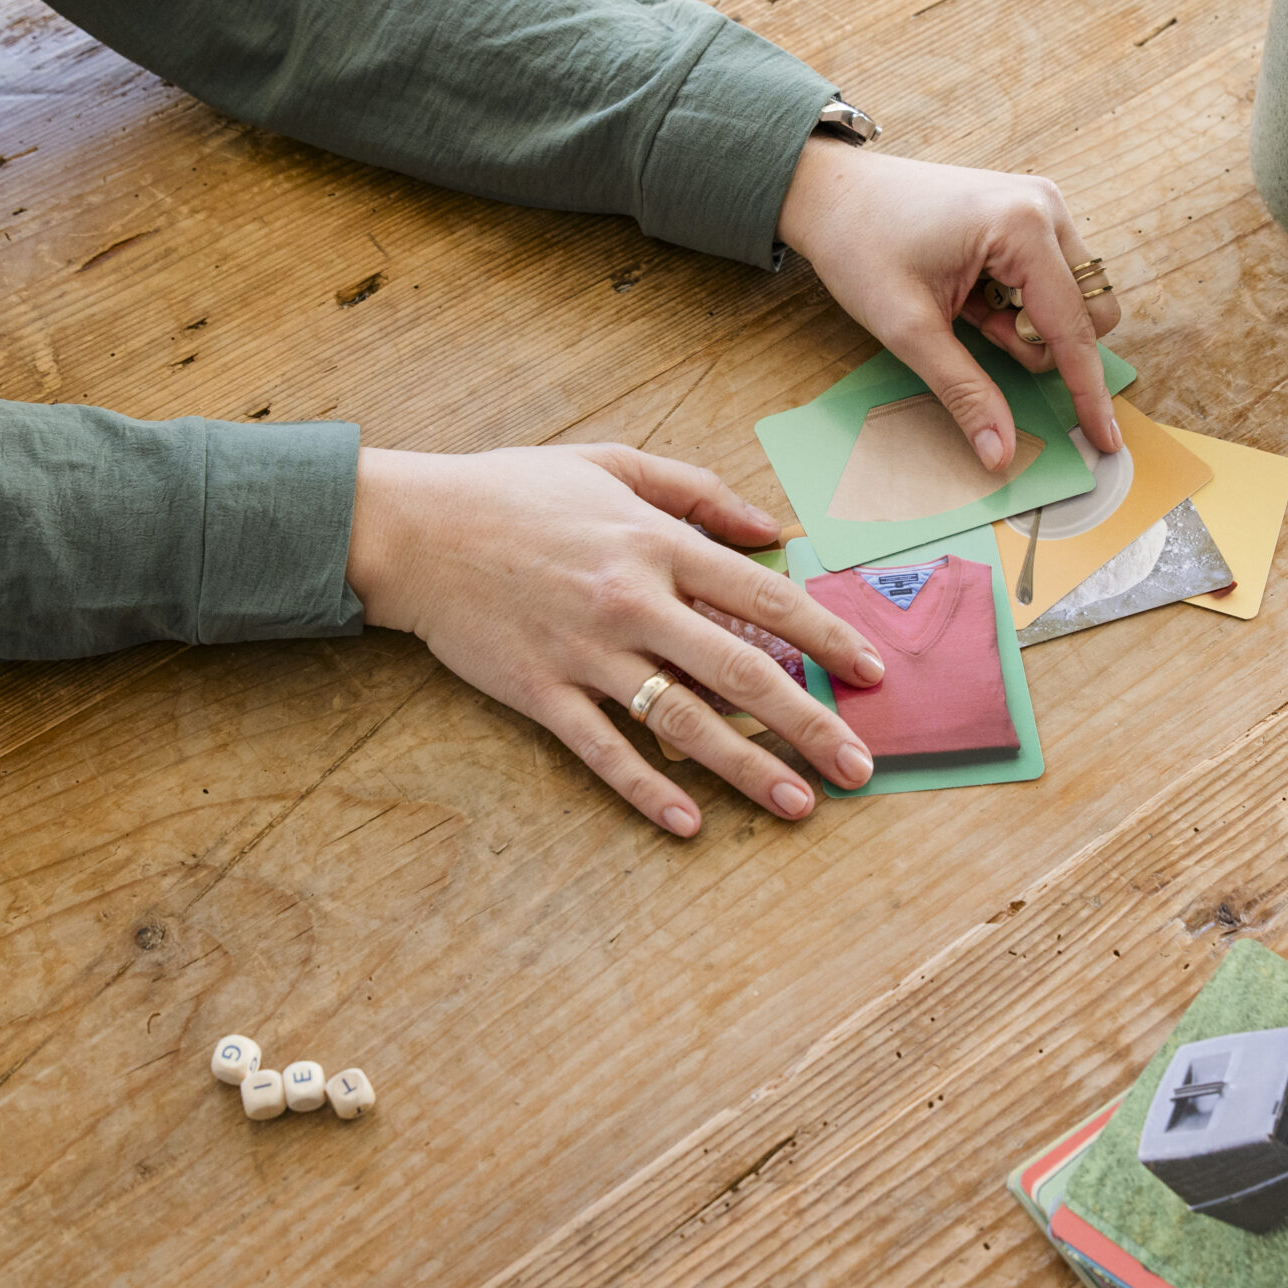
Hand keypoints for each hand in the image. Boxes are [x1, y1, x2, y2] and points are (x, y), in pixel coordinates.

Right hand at [343, 443, 882, 834]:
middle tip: (860, 767)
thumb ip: (698, 491)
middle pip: (741, 671)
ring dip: (747, 768)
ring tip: (800, 805)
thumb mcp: (614, 464)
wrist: (413, 527)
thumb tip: (771, 524)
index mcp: (657, 543)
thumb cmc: (516, 491)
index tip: (873, 673)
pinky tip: (688, 823)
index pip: (765, 596)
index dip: (828, 638)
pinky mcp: (540, 691)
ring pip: (683, 721)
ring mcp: (586, 651)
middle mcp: (632, 601)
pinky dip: (646, 788)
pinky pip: (603, 749)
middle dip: (811, 723)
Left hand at [777, 137, 1123, 469]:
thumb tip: (1000, 453)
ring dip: (1027, 324)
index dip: (1088, 392)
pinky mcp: (1029, 212)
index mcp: (1023, 226)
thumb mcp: (908, 330)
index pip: (1074, 329)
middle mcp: (1045, 207)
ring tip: (967, 308)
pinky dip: (1018, 303)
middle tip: (979, 331)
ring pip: (1072, 299)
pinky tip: (971, 291)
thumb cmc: (861, 247)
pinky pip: (1051, 279)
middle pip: (1089, 313)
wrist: (831, 193)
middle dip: (1041, 343)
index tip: (1105, 440)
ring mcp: (1041, 205)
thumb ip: (963, 392)